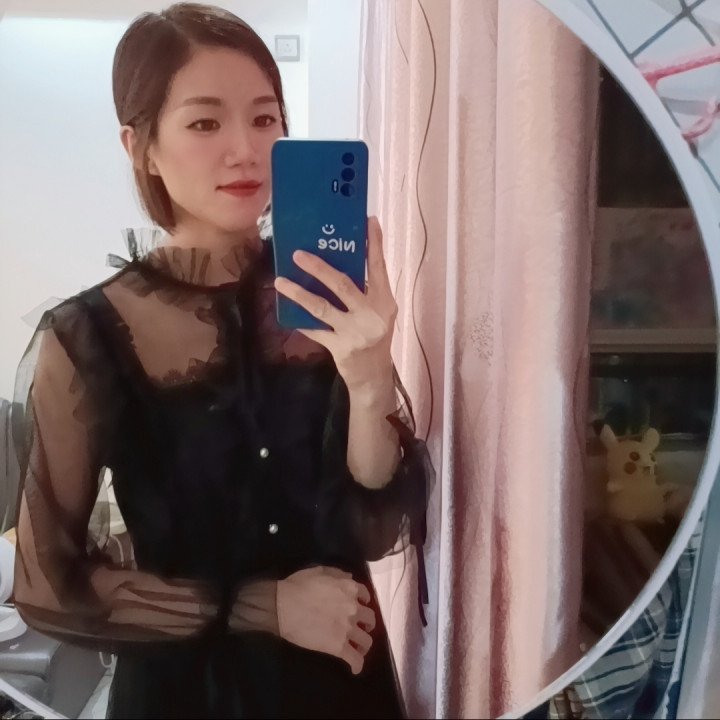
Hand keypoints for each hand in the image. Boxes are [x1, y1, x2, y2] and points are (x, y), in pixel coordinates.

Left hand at [273, 216, 397, 392]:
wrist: (374, 376)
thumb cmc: (374, 336)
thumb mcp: (379, 311)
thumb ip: (367, 290)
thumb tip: (346, 260)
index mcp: (385, 301)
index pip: (379, 267)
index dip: (374, 244)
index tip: (368, 221)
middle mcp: (371, 314)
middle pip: (343, 284)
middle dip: (319, 268)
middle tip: (298, 254)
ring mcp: (355, 332)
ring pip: (322, 307)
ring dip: (299, 293)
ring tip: (281, 282)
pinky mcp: (340, 347)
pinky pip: (315, 331)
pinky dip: (300, 321)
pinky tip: (286, 312)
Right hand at [276, 566, 375, 673]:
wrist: (282, 606)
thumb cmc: (297, 586)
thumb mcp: (319, 571)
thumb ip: (338, 574)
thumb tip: (350, 578)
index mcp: (349, 588)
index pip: (366, 595)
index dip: (364, 601)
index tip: (360, 605)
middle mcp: (353, 608)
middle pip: (370, 619)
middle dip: (367, 624)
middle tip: (359, 628)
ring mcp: (347, 628)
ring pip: (367, 640)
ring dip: (364, 645)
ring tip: (357, 648)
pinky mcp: (338, 646)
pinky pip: (355, 659)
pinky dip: (357, 664)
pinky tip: (354, 668)